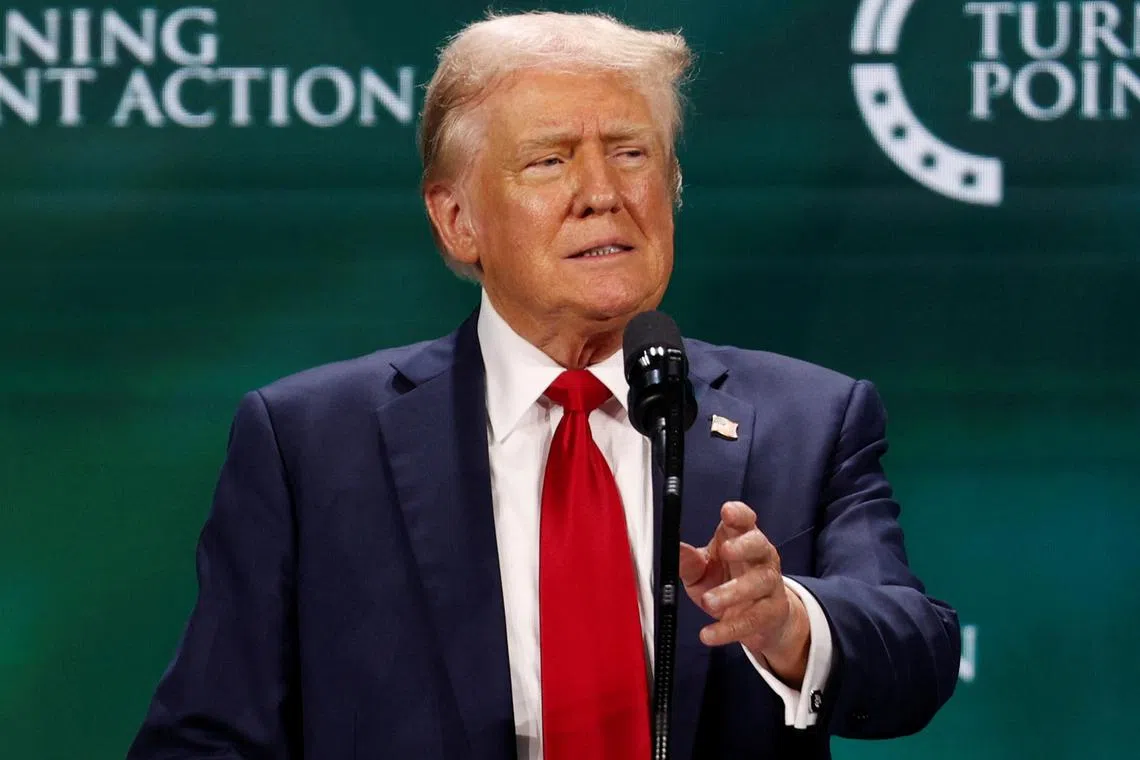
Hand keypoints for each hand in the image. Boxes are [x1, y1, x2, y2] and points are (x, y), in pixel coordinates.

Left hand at [678, 501, 810, 686]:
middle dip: (743, 546)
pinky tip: (709, 634)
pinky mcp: (772, 612)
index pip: (746, 520)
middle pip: (759, 544)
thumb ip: (689, 561)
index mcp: (742, 539)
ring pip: (758, 583)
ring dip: (733, 591)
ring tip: (708, 601)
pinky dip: (729, 628)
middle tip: (725, 550)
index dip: (739, 514)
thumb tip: (672, 549)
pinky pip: (753, 619)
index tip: (727, 512)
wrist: (759, 619)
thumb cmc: (726, 583)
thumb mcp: (703, 570)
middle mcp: (761, 557)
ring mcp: (770, 584)